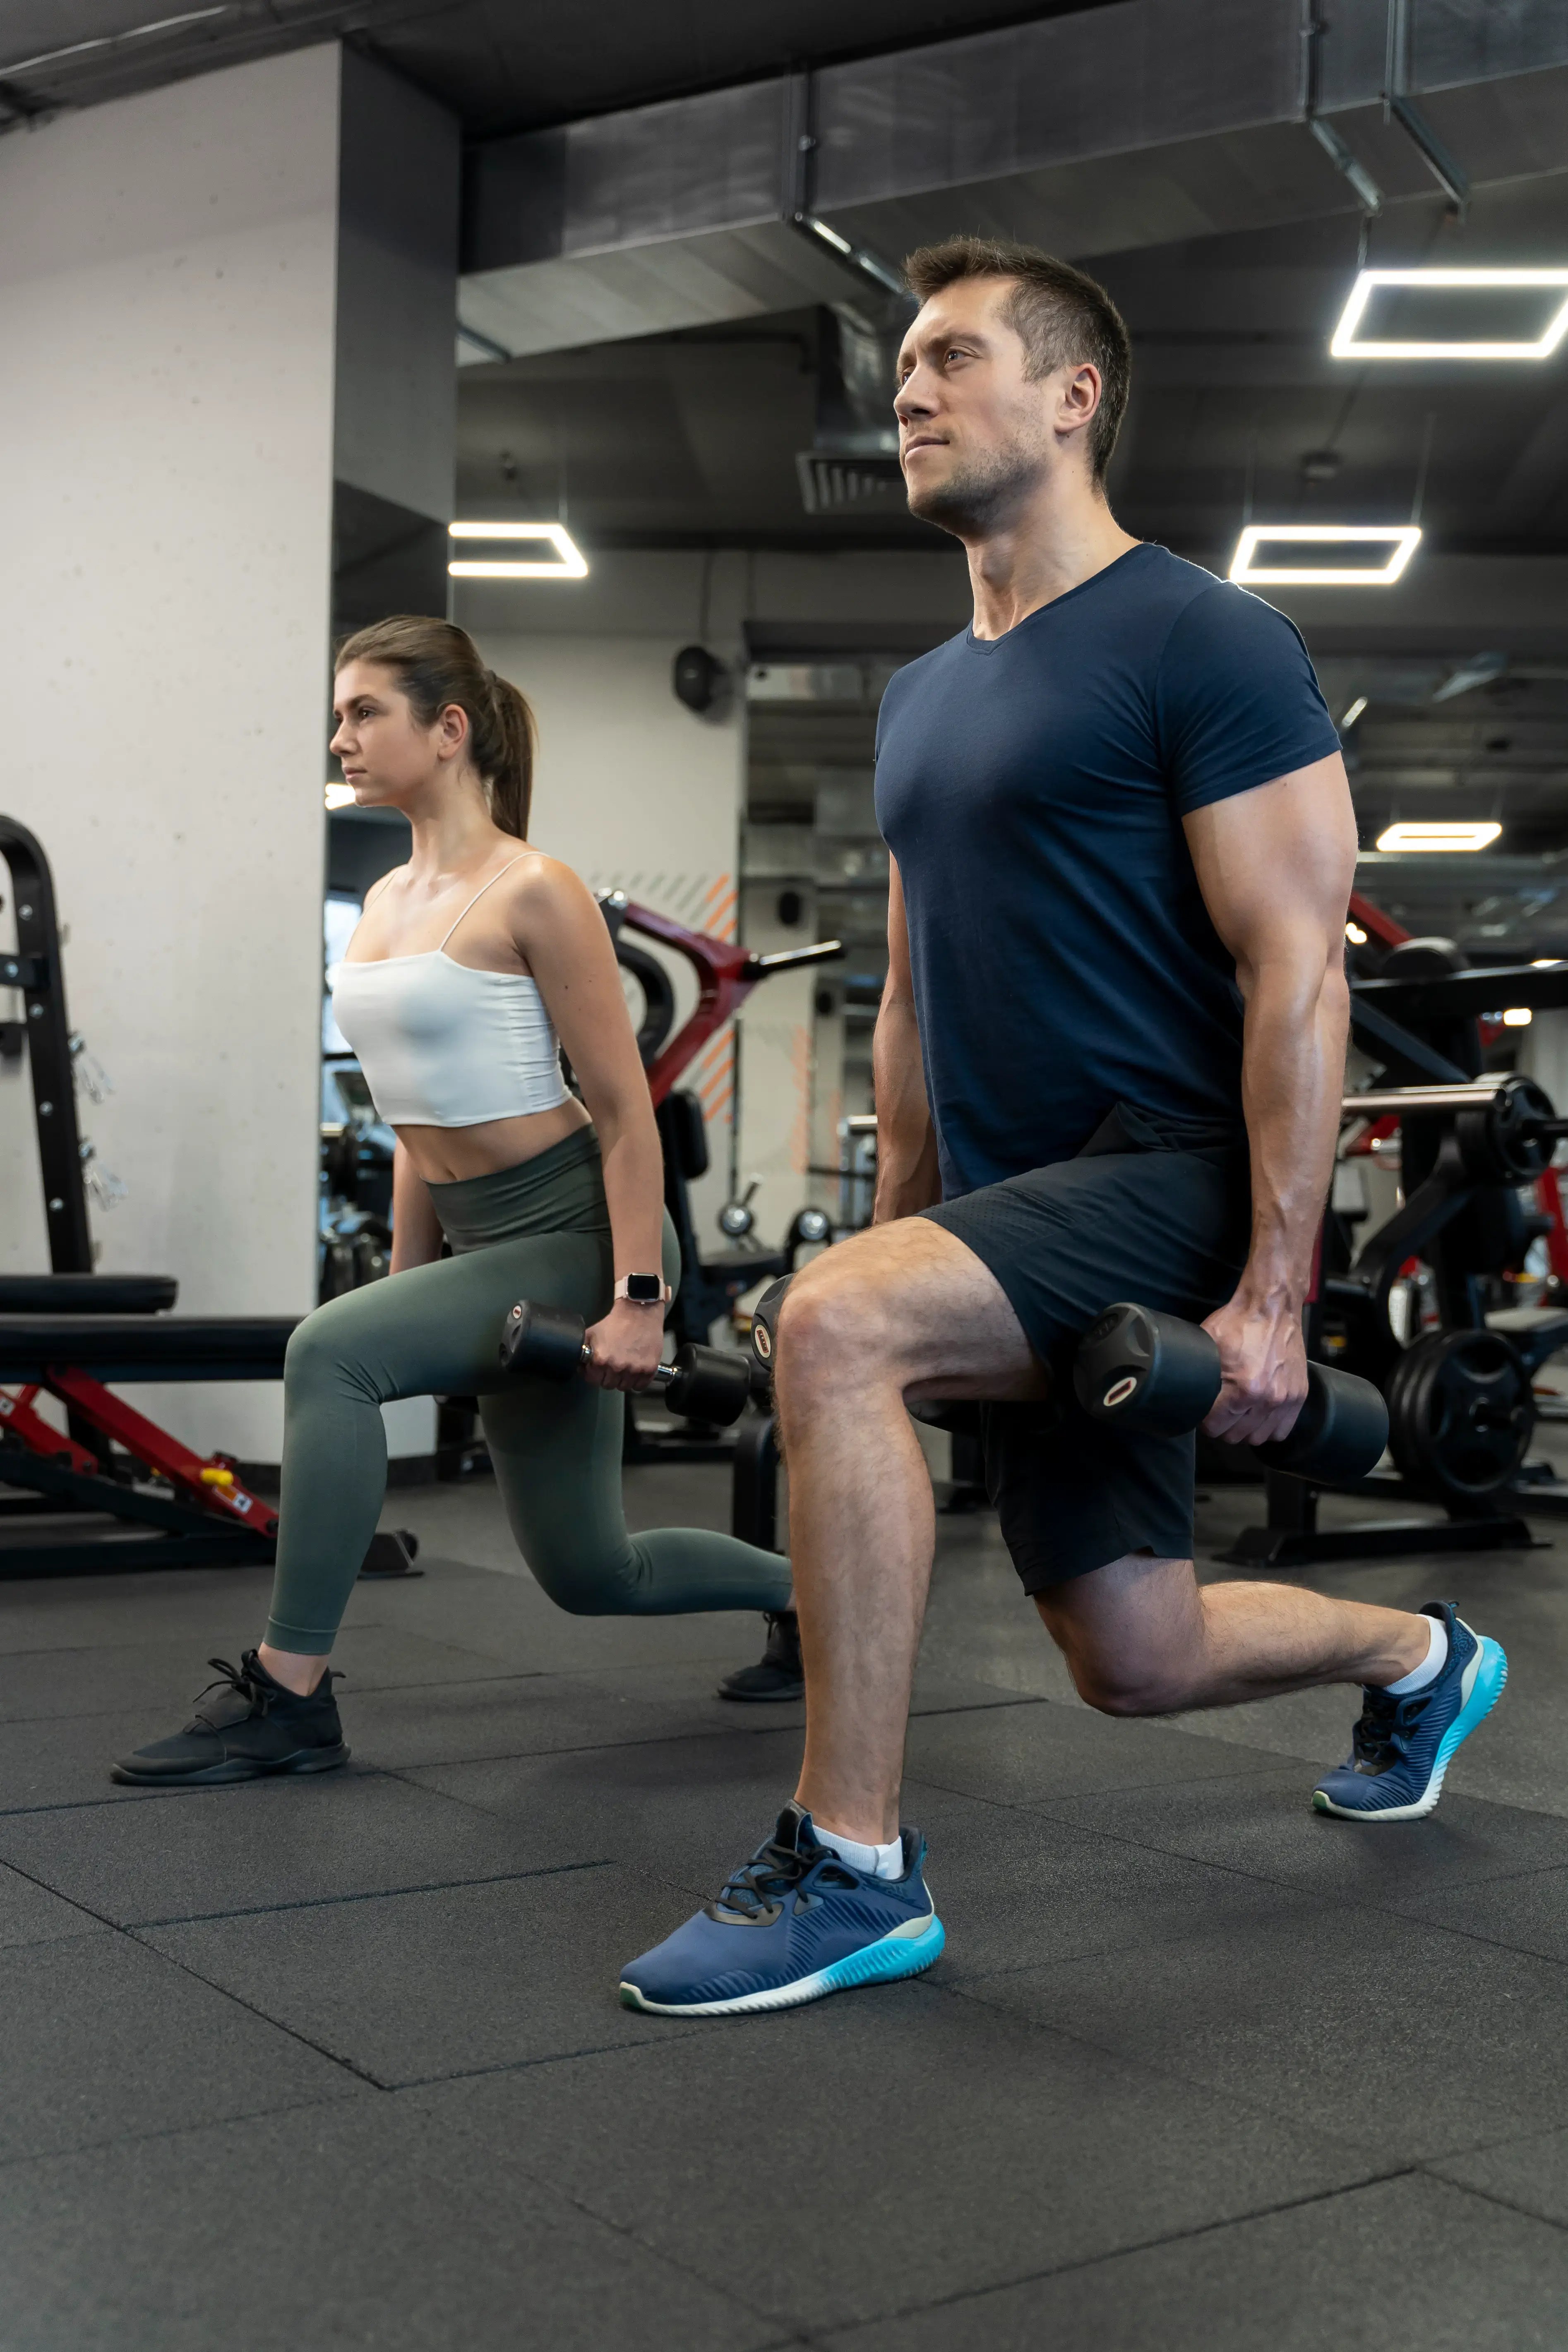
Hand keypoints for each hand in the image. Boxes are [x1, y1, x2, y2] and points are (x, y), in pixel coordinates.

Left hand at [582, 1299, 665, 1391]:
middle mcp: (617, 1367)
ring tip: (624, 1367)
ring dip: (622, 1380)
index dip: (593, 1374)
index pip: (593, 1380)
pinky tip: (635, 1371)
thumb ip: (583, 1351)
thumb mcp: (592, 1333)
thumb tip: (579, 1364)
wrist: (639, 1312)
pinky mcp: (649, 1369)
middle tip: (612, 1366)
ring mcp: (635, 1369)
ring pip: (624, 1387)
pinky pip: (640, 1387)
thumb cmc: (616, 1322)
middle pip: (608, 1385)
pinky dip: (637, 1382)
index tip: (597, 1369)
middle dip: (607, 1377)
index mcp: (601, 1359)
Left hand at [1200, 1293, 1308, 1447]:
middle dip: (1222, 1426)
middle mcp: (1268, 1399)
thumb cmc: (1239, 1323)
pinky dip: (1268, 1428)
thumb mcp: (1207, 1346)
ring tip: (1237, 1414)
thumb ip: (1198, 1375)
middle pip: (1234, 1436)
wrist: (1272, 1307)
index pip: (1214, 1427)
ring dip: (1244, 1430)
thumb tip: (1185, 1394)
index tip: (1205, 1411)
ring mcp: (1286, 1399)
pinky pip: (1281, 1431)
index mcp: (1243, 1389)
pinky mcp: (1299, 1396)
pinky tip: (1257, 1416)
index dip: (1204, 1420)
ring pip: (1257, 1438)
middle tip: (1218, 1411)